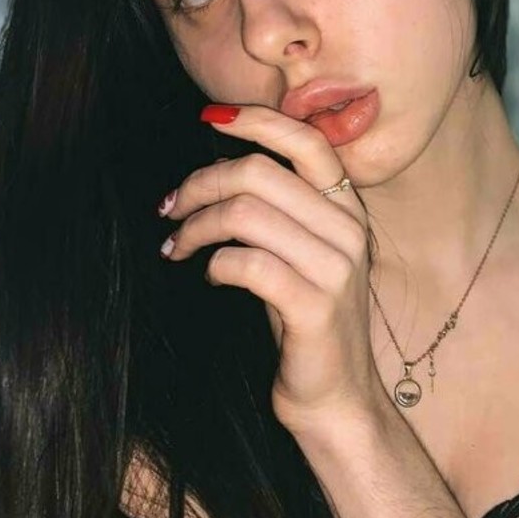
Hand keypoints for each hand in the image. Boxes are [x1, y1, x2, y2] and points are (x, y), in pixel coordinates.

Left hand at [156, 103, 385, 429]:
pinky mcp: (314, 306)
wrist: (336, 398)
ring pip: (246, 215)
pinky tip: (209, 278)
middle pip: (259, 174)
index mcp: (347, 209)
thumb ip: (279, 210)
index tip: (208, 119)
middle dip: (200, 183)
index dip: (255, 121)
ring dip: (196, 227)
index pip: (306, 142)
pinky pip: (247, 264)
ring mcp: (336, 268)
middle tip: (169, 209)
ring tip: (177, 247)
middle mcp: (349, 230)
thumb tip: (218, 169)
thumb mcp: (302, 254)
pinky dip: (214, 266)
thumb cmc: (305, 321)